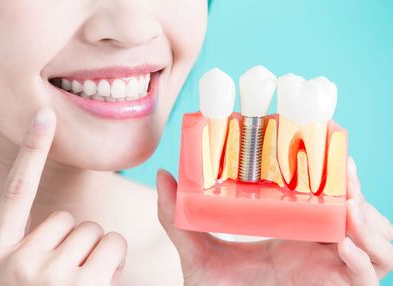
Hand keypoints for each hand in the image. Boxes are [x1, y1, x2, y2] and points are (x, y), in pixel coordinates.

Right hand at [0, 109, 126, 285]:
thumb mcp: (5, 276)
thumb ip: (28, 246)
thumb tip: (71, 225)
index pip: (16, 189)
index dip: (31, 149)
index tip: (43, 115)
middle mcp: (18, 261)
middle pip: (71, 220)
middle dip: (77, 242)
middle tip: (66, 273)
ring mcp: (48, 276)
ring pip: (95, 232)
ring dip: (96, 253)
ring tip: (78, 282)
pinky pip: (111, 249)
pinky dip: (110, 262)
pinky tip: (95, 284)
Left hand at [157, 158, 392, 285]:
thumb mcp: (195, 250)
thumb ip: (176, 217)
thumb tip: (165, 175)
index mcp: (292, 229)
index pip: (327, 195)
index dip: (335, 171)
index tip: (329, 141)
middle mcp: (317, 246)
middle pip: (359, 213)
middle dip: (357, 190)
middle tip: (343, 167)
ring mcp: (329, 270)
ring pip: (377, 242)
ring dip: (369, 221)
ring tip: (348, 205)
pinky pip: (367, 277)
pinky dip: (363, 259)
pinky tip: (342, 244)